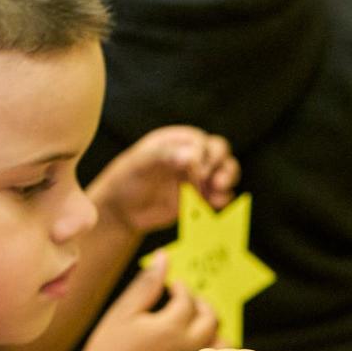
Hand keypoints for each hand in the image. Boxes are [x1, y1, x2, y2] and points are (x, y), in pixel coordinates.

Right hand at [69, 253, 220, 350]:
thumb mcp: (122, 313)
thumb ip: (147, 285)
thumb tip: (165, 257)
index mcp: (169, 326)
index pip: (187, 299)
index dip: (181, 289)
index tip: (174, 287)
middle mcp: (186, 345)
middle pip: (210, 318)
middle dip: (199, 305)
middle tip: (186, 302)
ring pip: (219, 340)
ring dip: (209, 328)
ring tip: (191, 324)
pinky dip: (211, 349)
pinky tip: (193, 347)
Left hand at [88, 126, 237, 235]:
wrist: (123, 209)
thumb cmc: (127, 180)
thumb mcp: (139, 164)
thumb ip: (163, 156)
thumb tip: (190, 156)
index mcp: (178, 140)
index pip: (201, 142)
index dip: (203, 157)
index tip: (196, 173)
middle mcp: (192, 155)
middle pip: (220, 151)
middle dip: (222, 165)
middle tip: (216, 181)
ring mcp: (198, 176)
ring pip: (225, 171)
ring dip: (228, 179)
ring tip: (219, 190)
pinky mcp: (201, 197)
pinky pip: (219, 195)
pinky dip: (222, 199)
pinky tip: (216, 203)